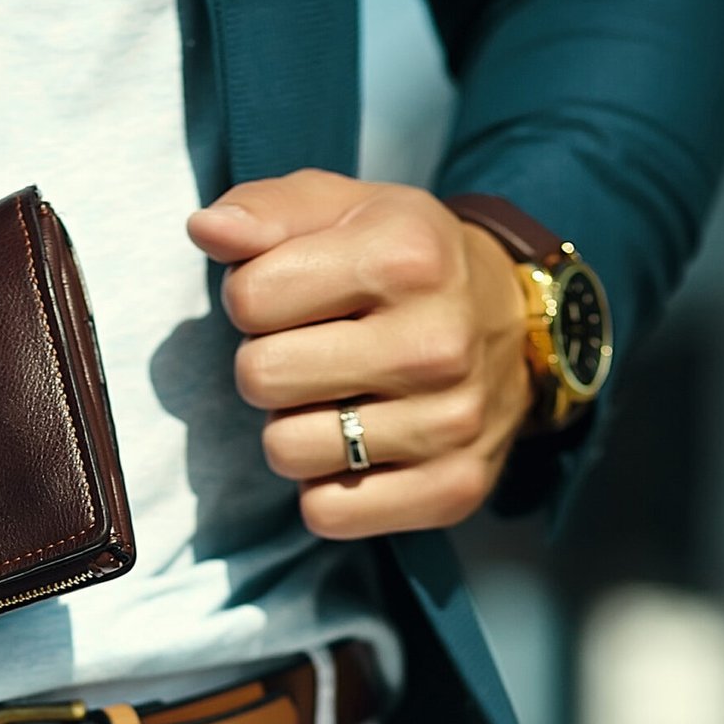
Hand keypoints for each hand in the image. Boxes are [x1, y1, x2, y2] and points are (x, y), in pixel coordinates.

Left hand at [186, 169, 533, 536]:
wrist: (515, 322)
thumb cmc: (408, 263)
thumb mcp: (346, 210)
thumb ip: (268, 212)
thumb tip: (208, 229)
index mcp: (406, 258)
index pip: (249, 298)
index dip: (254, 298)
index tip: (295, 298)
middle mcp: (436, 344)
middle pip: (260, 378)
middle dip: (270, 365)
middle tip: (315, 353)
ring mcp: (450, 423)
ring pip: (286, 451)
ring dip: (295, 428)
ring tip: (339, 398)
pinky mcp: (451, 488)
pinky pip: (326, 513)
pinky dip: (325, 487)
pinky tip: (358, 450)